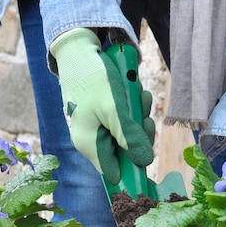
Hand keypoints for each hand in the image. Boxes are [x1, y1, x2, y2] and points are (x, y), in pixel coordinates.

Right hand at [50, 28, 154, 184]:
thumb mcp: (114, 109)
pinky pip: (125, 120)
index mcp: (89, 145)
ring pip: (128, 134)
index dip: (133, 167)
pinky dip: (132, 107)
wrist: (79, 53)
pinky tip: (132, 91)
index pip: (115, 173)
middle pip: (126, 152)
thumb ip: (129, 137)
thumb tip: (144, 162)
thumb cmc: (93, 80)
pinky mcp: (104, 117)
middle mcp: (92, 141)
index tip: (146, 150)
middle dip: (139, 132)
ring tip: (136, 95)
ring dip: (138, 115)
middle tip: (142, 115)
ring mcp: (98, 128)